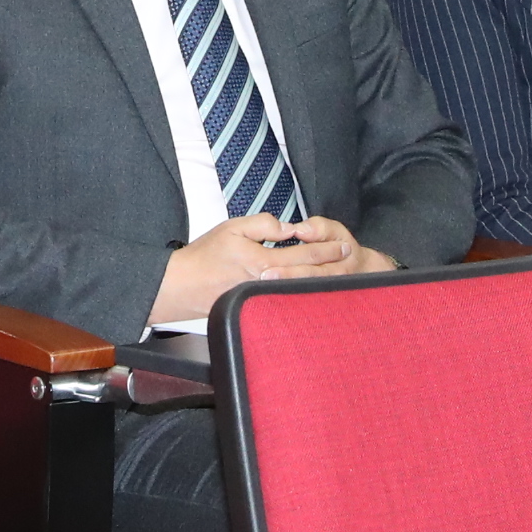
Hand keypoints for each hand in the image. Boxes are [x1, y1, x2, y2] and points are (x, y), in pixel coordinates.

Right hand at [150, 213, 355, 322]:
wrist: (183, 286)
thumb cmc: (205, 256)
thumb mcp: (232, 228)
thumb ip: (263, 224)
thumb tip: (287, 227)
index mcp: (263, 262)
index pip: (303, 255)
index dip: (326, 249)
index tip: (343, 244)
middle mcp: (267, 283)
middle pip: (308, 275)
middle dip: (331, 265)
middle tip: (348, 255)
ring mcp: (263, 298)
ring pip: (300, 289)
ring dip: (320, 278)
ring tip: (337, 271)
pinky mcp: (258, 307)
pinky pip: (286, 297)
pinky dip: (302, 291)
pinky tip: (310, 286)